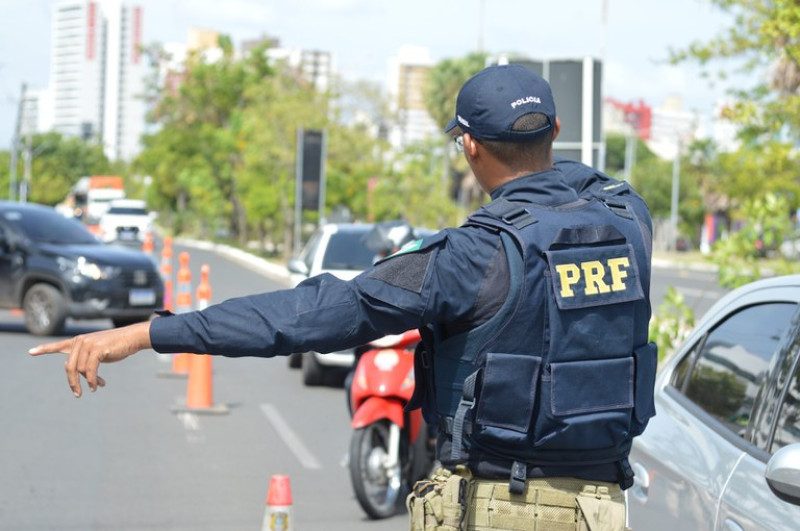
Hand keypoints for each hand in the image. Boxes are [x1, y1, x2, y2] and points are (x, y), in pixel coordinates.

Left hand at [29, 321, 152, 397]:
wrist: (133, 337)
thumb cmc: (118, 345)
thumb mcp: (99, 352)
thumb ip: (87, 360)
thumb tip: (81, 377)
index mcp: (79, 340)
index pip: (58, 345)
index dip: (44, 349)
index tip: (30, 352)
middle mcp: (80, 341)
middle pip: (69, 367)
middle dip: (73, 383)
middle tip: (78, 394)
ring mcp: (88, 344)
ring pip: (80, 370)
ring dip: (88, 382)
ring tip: (96, 386)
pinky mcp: (96, 350)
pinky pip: (89, 370)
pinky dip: (92, 380)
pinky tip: (97, 385)